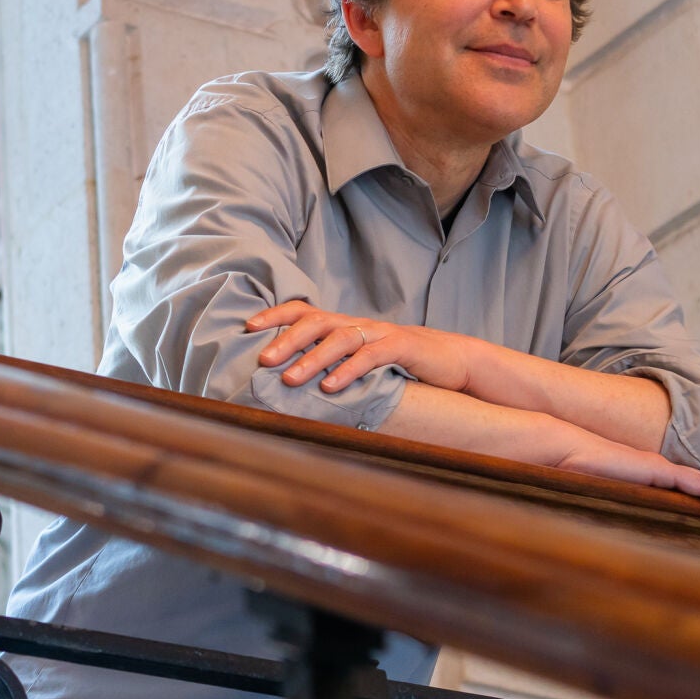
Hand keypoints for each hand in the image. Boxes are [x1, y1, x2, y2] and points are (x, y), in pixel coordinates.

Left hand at [247, 300, 482, 392]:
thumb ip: (332, 364)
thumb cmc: (398, 364)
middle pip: (316, 321)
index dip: (276, 315)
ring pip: (340, 338)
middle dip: (286, 339)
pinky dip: (348, 371)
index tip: (248, 326)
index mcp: (344, 326)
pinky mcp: (402, 347)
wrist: (451, 360)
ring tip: (290, 379)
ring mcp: (380, 333)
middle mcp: (357, 324)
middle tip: (262, 359)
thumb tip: (289, 381)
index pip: (304, 311)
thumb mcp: (360, 361)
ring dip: (311, 358)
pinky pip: (371, 356)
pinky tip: (330, 387)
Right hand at [555, 438, 699, 521]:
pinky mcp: (660, 471)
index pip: (693, 489)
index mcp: (652, 478)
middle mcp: (663, 471)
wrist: (563, 451)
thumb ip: (615, 511)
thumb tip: (616, 540)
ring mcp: (664, 469)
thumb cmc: (575, 475)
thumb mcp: (602, 498)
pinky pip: (699, 488)